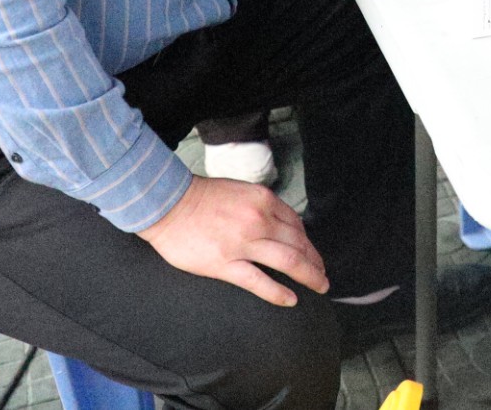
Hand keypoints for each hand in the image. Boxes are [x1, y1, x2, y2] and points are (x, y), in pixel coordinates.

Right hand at [137, 175, 327, 305]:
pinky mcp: (225, 264)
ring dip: (309, 275)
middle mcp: (259, 220)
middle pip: (298, 244)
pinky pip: (259, 281)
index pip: (296, 224)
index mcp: (263, 200)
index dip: (309, 242)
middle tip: (323, 274)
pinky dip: (278, 292)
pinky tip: (291, 299)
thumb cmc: (201, 197)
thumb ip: (260, 206)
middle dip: (315, 261)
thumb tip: (279, 224)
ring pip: (288, 262)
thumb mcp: (240, 190)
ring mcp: (243, 243)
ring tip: (319, 286)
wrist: (167, 203)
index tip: (313, 253)